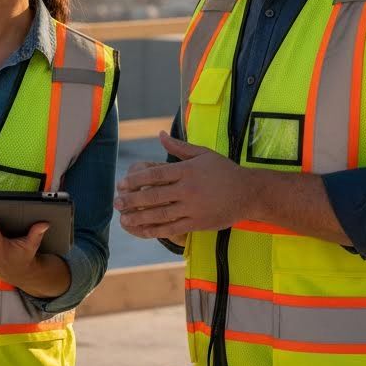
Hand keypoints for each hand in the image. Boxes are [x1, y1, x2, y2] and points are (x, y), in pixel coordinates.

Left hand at [114, 131, 249, 237]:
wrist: (249, 193)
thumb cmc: (224, 171)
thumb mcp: (203, 153)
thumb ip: (178, 147)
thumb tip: (159, 134)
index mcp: (187, 171)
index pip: (155, 175)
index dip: (136, 180)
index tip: (122, 184)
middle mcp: (188, 189)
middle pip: (154, 195)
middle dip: (132, 200)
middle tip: (116, 202)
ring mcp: (193, 208)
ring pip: (161, 214)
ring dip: (140, 217)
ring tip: (123, 219)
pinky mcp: (198, 223)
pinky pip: (173, 228)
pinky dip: (156, 231)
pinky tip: (143, 231)